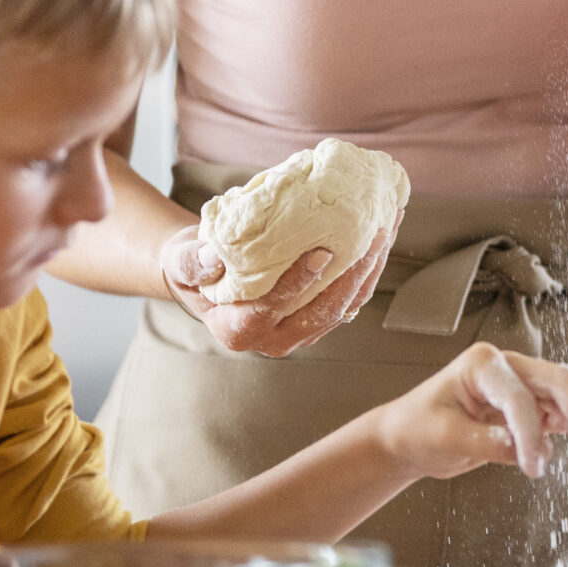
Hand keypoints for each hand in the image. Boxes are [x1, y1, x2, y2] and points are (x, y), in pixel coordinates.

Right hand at [160, 221, 396, 357]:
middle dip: (353, 276)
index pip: (272, 309)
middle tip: (374, 234)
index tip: (322, 250)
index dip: (298, 283)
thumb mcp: (181, 260)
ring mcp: (300, 333)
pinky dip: (369, 267)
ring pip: (344, 307)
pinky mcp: (319, 318)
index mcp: (237, 330)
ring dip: (369, 270)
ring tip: (387, 227)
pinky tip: (384, 232)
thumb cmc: (194, 263)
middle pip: (321, 313)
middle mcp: (273, 339)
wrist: (210, 272)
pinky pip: (351, 298)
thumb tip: (215, 259)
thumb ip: (192, 261)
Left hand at [377, 342, 567, 480]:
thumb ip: (486, 442)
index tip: (531, 466)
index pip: (518, 396)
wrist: (407, 439)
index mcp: (482, 364)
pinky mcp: (526, 409)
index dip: (528, 432)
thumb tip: (525, 451)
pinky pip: (558, 416)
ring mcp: (519, 386)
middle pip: (557, 382)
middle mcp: (506, 368)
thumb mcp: (445, 437)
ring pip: (565, 398)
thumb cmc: (417, 428)